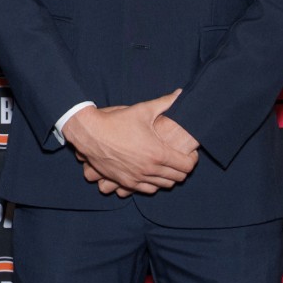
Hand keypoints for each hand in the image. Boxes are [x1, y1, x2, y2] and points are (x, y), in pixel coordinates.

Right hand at [63, 90, 197, 194]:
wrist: (89, 133)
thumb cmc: (116, 121)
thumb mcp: (142, 110)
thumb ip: (164, 103)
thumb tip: (180, 93)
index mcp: (158, 153)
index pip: (187, 166)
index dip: (192, 159)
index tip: (190, 152)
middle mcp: (150, 169)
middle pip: (178, 177)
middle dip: (183, 168)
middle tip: (179, 157)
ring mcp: (137, 178)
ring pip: (164, 185)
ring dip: (169, 177)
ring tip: (166, 165)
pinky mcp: (125, 182)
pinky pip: (148, 190)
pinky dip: (153, 184)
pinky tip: (151, 173)